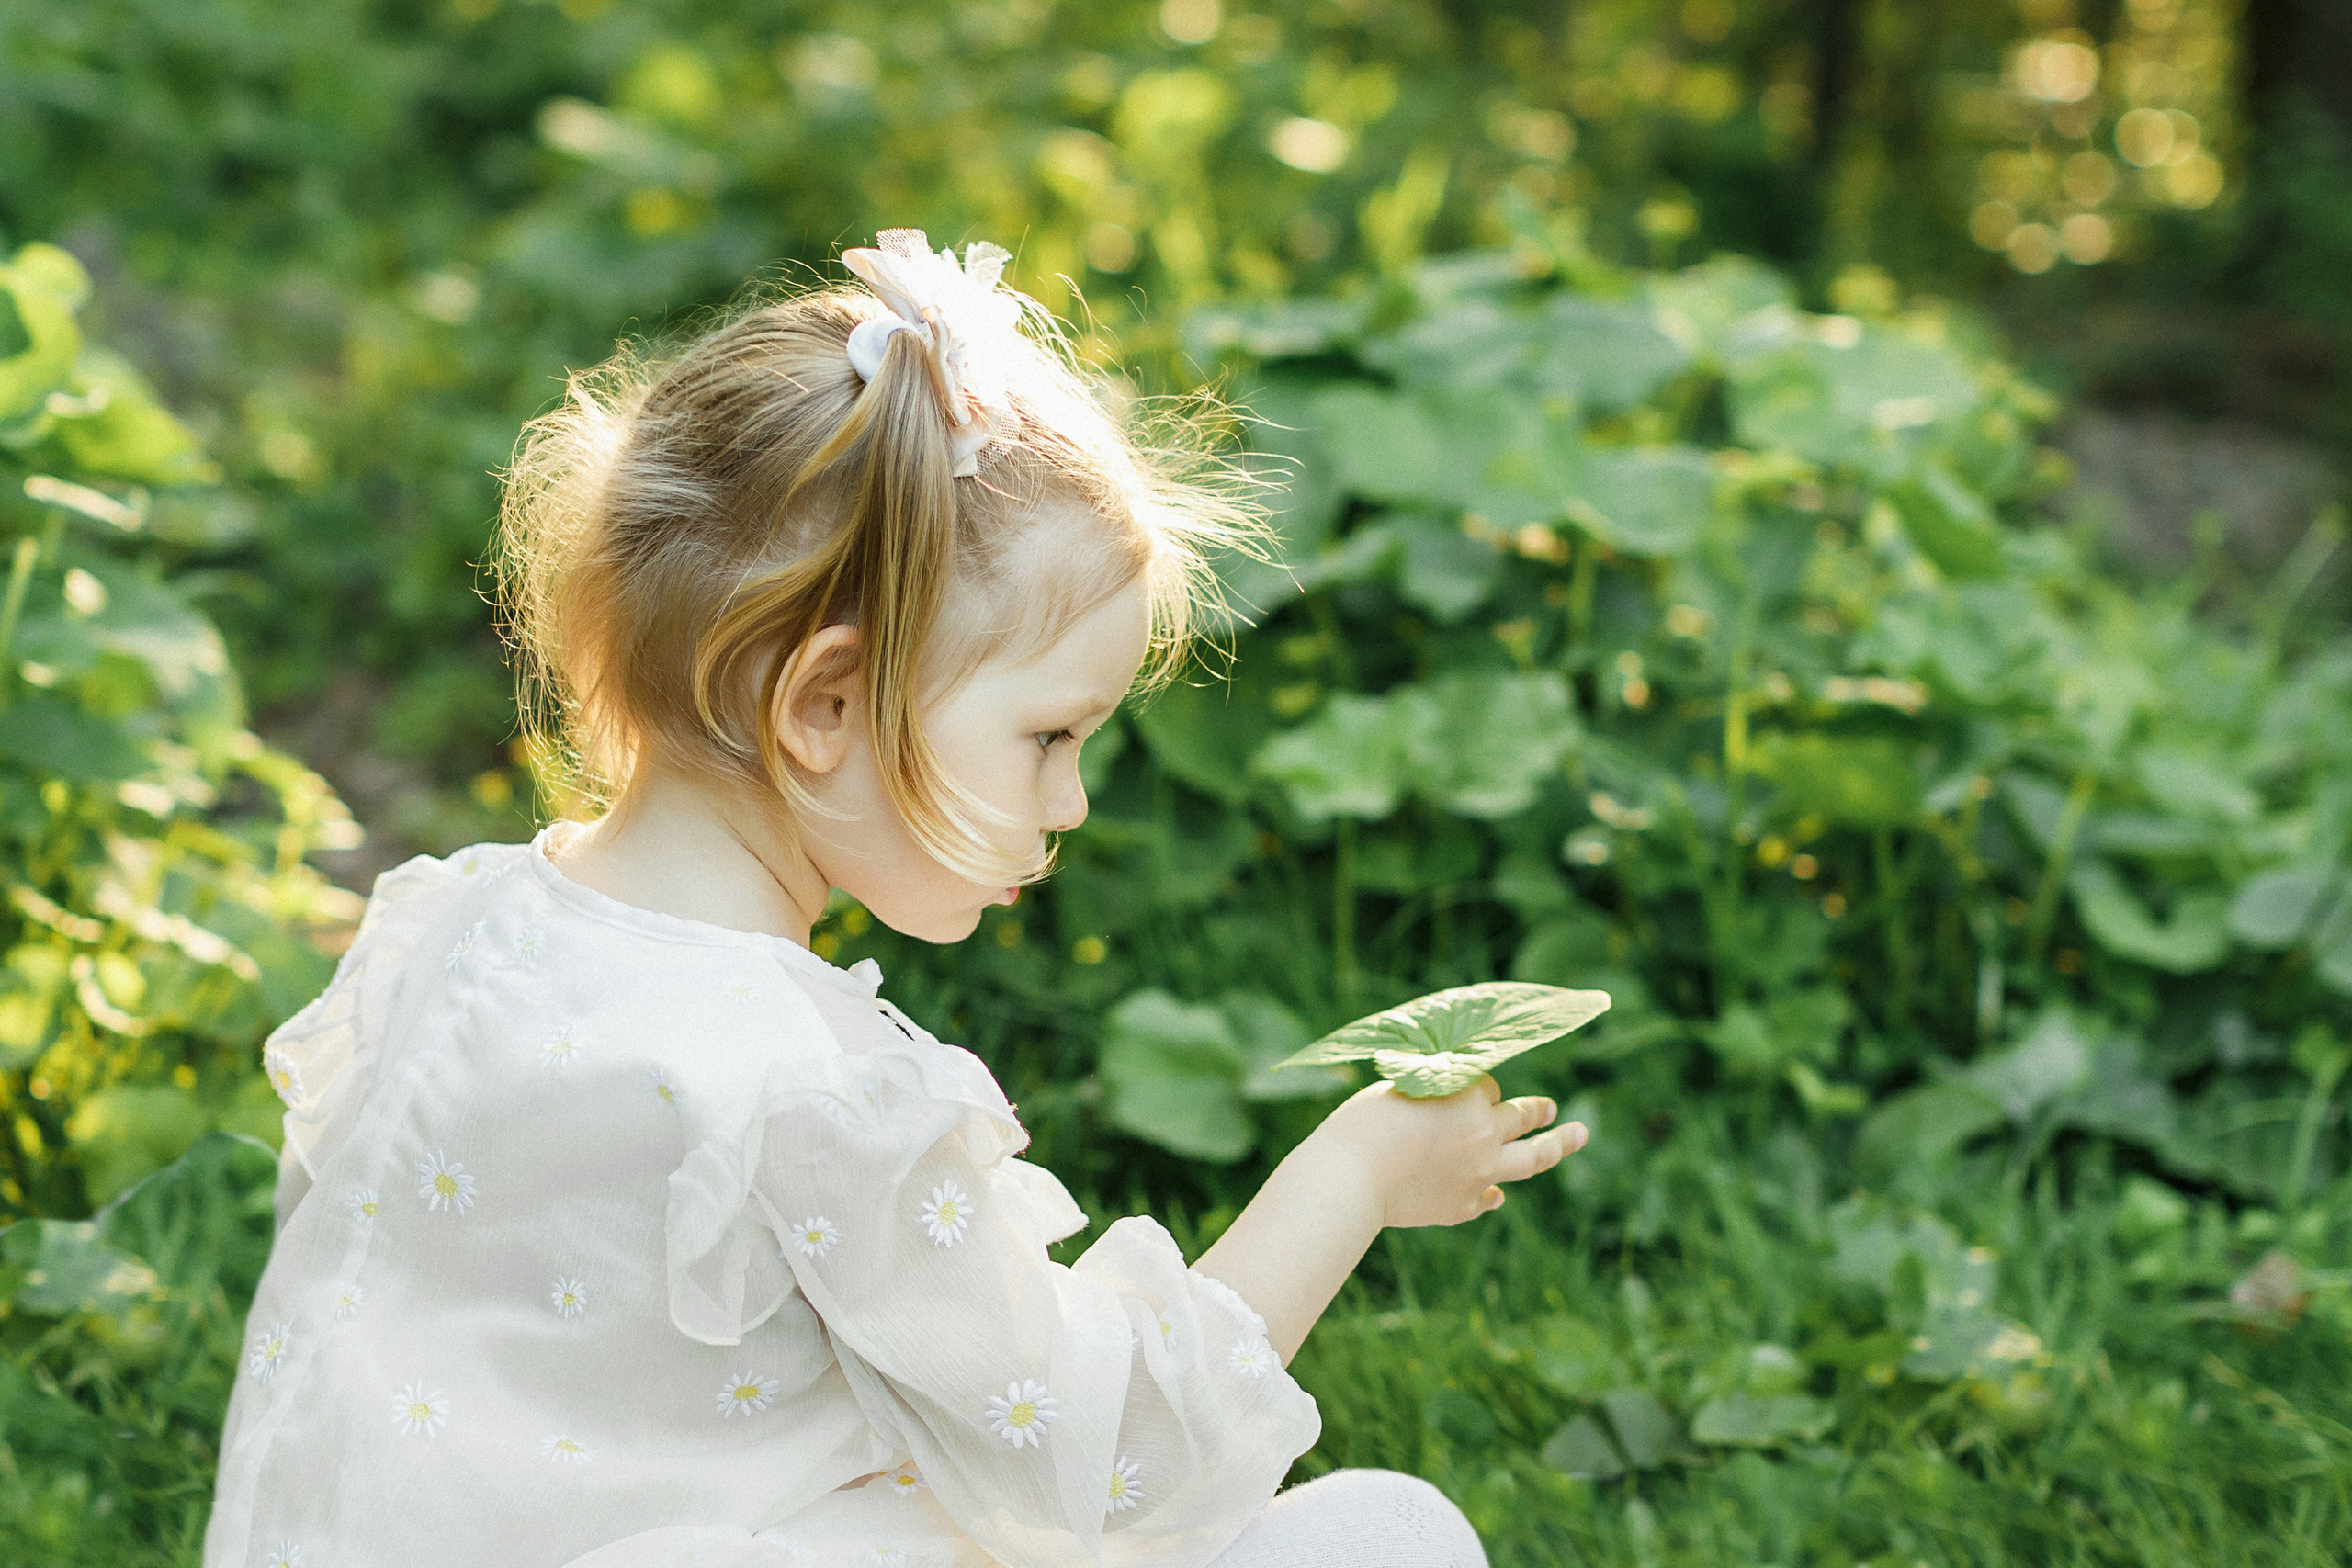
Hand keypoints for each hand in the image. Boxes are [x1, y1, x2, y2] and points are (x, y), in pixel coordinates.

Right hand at [1314, 1076, 1586, 1228]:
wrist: (1350, 1179)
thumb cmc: (1363, 1125)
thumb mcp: (1400, 1093)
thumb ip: (1434, 1099)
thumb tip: (1450, 1116)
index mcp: (1469, 1096)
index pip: (1489, 1087)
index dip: (1476, 1089)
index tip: (1463, 1091)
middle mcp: (1485, 1133)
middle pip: (1524, 1116)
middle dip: (1539, 1111)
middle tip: (1553, 1108)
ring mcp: (1480, 1174)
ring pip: (1533, 1159)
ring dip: (1558, 1144)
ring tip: (1578, 1134)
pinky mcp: (1462, 1207)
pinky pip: (1487, 1198)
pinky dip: (1490, 1194)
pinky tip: (1494, 1195)